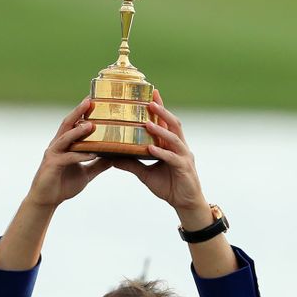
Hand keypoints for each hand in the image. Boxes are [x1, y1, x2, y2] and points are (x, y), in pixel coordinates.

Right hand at [21, 98, 113, 211]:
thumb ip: (98, 164)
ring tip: (91, 125)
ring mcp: (54, 154)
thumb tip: (114, 157)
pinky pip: (67, 158)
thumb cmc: (63, 185)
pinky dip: (79, 155)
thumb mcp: (86, 173)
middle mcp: (58, 144)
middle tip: (90, 100)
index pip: (75, 123)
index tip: (95, 98)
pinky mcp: (52, 165)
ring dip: (78, 131)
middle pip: (68, 123)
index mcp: (66, 144)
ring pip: (66, 138)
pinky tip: (91, 154)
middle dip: (78, 111)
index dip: (83, 111)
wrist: (46, 201)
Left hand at [110, 93, 207, 216]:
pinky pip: (172, 157)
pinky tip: (151, 148)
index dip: (161, 107)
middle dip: (162, 112)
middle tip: (150, 101)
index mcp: (172, 145)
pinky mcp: (184, 168)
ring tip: (147, 122)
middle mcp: (180, 147)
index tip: (152, 93)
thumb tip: (112, 158)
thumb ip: (131, 164)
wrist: (185, 204)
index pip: (166, 122)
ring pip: (174, 138)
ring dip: (160, 130)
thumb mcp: (145, 174)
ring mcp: (183, 157)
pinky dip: (161, 152)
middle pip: (173, 124)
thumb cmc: (168, 186)